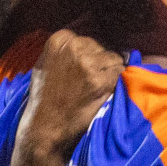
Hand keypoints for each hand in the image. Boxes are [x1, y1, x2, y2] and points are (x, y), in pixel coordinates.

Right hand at [19, 29, 124, 158]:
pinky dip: (117, 82)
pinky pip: (121, 73)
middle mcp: (74, 47)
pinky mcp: (101, 80)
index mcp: (60, 40)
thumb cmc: (45, 98)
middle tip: (90, 81)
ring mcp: (88, 63)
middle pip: (102, 47)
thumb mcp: (45, 64)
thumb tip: (87, 44)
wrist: (46, 126)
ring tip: (96, 88)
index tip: (86, 68)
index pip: (87, 39)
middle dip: (101, 62)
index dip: (91, 54)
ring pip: (114, 59)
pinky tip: (103, 93)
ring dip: (111, 73)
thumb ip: (64, 51)